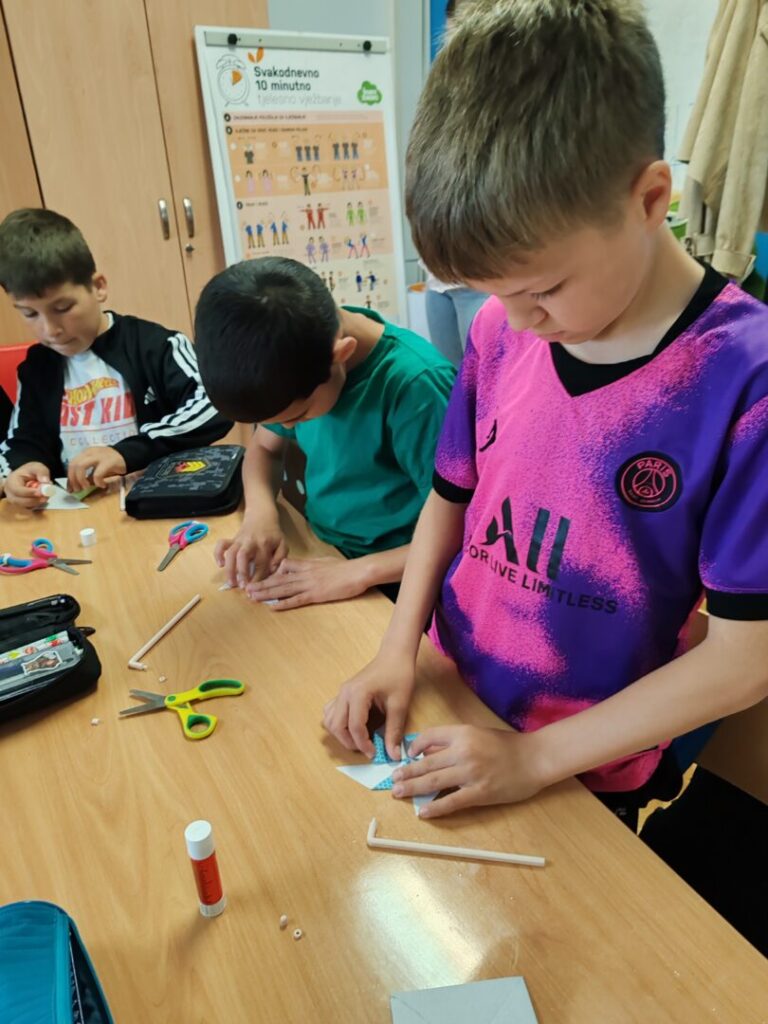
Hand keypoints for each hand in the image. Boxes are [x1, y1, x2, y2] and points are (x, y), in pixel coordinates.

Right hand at [3, 462, 51, 508]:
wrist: (28, 476)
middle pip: (20, 501)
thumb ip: (42, 472)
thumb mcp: (37, 467)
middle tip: (46, 496)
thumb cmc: (30, 471)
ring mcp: (15, 501)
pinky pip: (30, 509)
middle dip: (34, 500)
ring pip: (26, 506)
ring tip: (47, 496)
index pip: (17, 490)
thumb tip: (46, 482)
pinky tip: (44, 498)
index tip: (40, 492)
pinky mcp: (22, 505)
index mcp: (11, 482)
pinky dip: (38, 505)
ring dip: (37, 503)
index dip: (29, 492)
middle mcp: (10, 493)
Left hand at [67, 447, 125, 490]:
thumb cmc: (110, 464)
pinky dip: (97, 482)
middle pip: (73, 465)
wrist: (128, 456)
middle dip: (73, 480)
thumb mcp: (96, 467)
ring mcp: (98, 456)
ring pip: (81, 466)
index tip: (70, 489)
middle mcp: (89, 453)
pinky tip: (102, 485)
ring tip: (86, 487)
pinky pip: (97, 473)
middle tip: (78, 490)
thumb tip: (76, 488)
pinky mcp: (108, 462)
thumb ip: (87, 475)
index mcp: (85, 453)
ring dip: (81, 480)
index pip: (71, 464)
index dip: (69, 478)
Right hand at [214, 508, 287, 587]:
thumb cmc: (273, 533)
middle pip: (243, 557)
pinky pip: (221, 545)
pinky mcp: (232, 539)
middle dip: (242, 573)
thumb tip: (271, 570)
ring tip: (231, 582)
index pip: (261, 564)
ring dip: (229, 569)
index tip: (257, 588)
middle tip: (243, 586)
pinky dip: (218, 554)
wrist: (262, 515)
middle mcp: (250, 542)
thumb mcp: (283, 543)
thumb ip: (280, 557)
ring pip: (231, 553)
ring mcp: (239, 540)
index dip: (258, 578)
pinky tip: (220, 565)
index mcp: (264, 545)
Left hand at [246, 556, 368, 610]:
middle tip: (247, 589)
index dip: (271, 572)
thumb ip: (314, 564)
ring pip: (283, 589)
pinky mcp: (316, 595)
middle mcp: (304, 573)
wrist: (358, 571)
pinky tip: (272, 607)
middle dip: (262, 584)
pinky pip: (296, 600)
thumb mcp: (326, 561)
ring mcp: (309, 584)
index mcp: (307, 564)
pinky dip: (283, 604)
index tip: (260, 577)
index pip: (285, 566)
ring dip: (267, 593)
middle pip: (279, 579)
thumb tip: (306, 567)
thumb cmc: (346, 568)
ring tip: (252, 597)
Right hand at [322, 650, 415, 758]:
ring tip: (359, 740)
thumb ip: (394, 731)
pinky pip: (332, 712)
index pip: (354, 727)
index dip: (363, 745)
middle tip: (366, 749)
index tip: (375, 754)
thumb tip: (394, 756)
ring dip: (341, 734)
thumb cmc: (399, 675)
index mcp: (358, 694)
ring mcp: (341, 692)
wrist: (395, 655)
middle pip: (337, 726)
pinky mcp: (343, 692)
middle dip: (350, 742)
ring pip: (330, 720)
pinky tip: (353, 727)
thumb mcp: (400, 705)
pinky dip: (338, 723)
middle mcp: (344, 693)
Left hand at [391, 725, 545, 818]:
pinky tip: (423, 812)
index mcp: (463, 733)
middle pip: (426, 763)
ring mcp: (471, 773)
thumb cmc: (507, 745)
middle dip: (406, 773)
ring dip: (413, 788)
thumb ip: (454, 741)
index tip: (407, 755)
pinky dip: (435, 807)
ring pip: (434, 782)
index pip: (429, 737)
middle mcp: (463, 751)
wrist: (535, 758)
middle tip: (392, 780)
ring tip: (398, 793)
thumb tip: (428, 752)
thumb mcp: (478, 733)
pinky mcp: (479, 793)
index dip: (414, 746)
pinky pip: (452, 802)